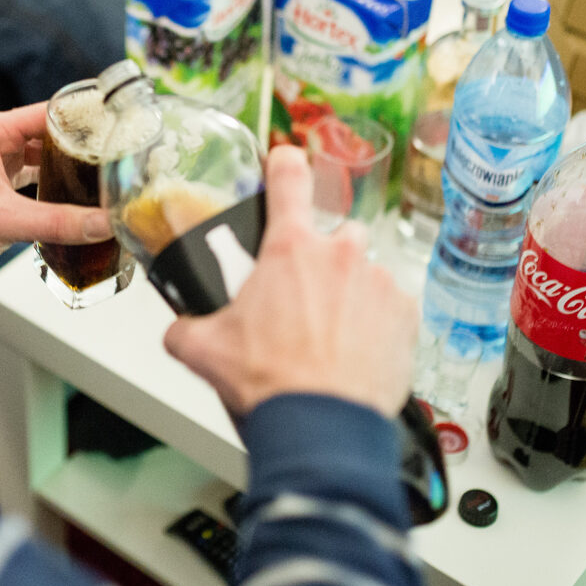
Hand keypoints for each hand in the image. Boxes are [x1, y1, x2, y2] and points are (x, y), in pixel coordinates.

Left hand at [0, 104, 113, 298]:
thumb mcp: (4, 221)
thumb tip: (101, 222)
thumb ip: (58, 221)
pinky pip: (34, 179)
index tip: (111, 128)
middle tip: (114, 159)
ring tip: (101, 179)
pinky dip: (54, 187)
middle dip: (79, 148)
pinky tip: (74, 199)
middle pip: (48, 135)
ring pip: (42, 158)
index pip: (46, 113)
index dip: (80, 120)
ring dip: (67, 169)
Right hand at [163, 147, 415, 417]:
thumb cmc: (273, 383)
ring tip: (330, 336)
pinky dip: (376, 324)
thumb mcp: (205, 351)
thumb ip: (186, 328)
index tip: (283, 161)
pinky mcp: (406, 316)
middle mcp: (342, 255)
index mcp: (291, 249)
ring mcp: (379, 283)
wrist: (321, 424)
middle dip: (321, 262)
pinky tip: (355, 352)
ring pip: (364, 274)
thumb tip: (179, 331)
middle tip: (303, 299)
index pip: (288, 177)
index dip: (283, 163)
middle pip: (333, 235)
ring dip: (349, 296)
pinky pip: (391, 308)